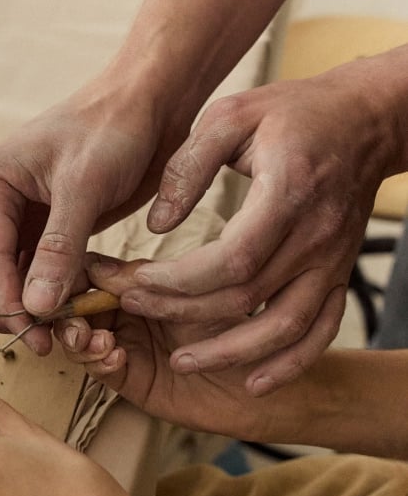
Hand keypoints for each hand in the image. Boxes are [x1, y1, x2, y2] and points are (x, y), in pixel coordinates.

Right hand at [0, 76, 188, 354]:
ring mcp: (21, 215)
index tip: (35, 332)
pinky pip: (38, 270)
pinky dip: (51, 293)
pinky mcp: (49, 227)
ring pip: (8, 276)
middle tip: (43, 342)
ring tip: (62, 333)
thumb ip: (58, 248)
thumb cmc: (115, 128)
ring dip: (28, 307)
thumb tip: (36, 308)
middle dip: (8, 309)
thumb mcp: (85, 186)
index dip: (6, 299)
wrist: (150, 103)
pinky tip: (75, 309)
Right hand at [55, 253, 272, 440]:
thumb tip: (93, 266)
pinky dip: (100, 361)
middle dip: (68, 313)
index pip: (90, 276)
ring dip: (81, 339)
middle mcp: (125, 316)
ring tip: (97, 339)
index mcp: (136, 287)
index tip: (59, 277)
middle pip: (76, 309)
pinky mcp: (131, 381)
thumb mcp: (190, 294)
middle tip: (74, 317)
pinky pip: (102, 370)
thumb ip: (144, 280)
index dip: (71, 277)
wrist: (268, 375)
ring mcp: (126, 348)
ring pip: (82, 340)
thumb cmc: (240, 324)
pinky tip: (115, 353)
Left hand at [121, 67, 394, 395]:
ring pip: (284, 326)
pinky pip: (321, 330)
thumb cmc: (291, 113)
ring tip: (183, 362)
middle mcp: (314, 235)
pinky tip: (256, 382)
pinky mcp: (337, 273)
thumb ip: (188, 167)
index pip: (231, 258)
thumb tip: (156, 224)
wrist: (363, 119)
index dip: (179, 280)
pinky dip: (291, 363)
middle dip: (181, 312)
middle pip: (246, 296)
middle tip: (132, 309)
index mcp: (287, 194)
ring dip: (232, 353)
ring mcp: (331, 260)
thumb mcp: (231, 117)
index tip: (134, 280)